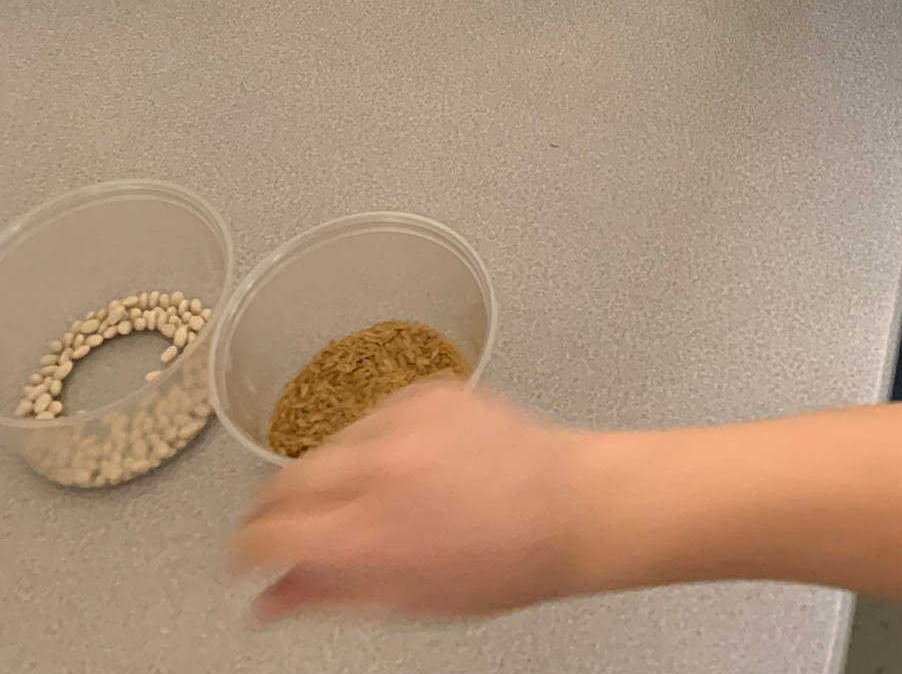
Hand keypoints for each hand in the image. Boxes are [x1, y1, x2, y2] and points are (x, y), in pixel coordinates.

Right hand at [228, 382, 581, 622]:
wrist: (569, 505)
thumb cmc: (503, 563)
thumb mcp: (405, 601)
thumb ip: (324, 595)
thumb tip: (267, 600)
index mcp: (367, 532)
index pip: (268, 530)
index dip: (245, 548)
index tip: (245, 557)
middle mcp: (378, 467)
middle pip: (284, 479)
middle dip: (274, 510)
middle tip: (286, 531)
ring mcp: (403, 419)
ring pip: (327, 443)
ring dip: (328, 474)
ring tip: (367, 502)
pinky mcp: (427, 388)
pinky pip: (371, 415)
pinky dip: (372, 441)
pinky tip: (403, 466)